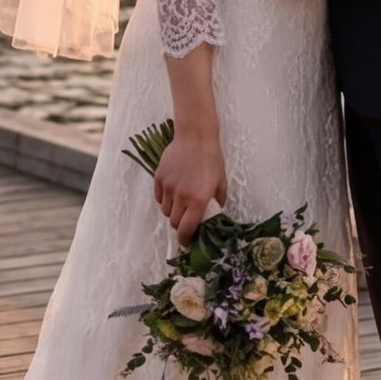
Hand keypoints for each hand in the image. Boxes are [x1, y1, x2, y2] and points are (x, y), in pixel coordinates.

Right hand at [152, 128, 226, 246]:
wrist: (195, 136)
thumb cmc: (212, 159)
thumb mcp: (221, 182)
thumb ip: (217, 201)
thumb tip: (214, 215)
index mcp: (198, 200)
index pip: (186, 229)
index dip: (185, 240)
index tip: (187, 243)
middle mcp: (181, 196)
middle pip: (174, 222)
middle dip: (180, 225)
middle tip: (187, 221)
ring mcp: (168, 187)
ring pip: (165, 211)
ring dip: (172, 212)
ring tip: (181, 203)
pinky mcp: (159, 178)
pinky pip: (159, 197)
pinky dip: (165, 200)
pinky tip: (173, 192)